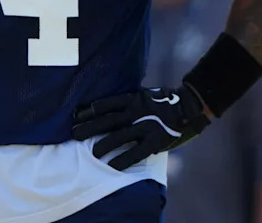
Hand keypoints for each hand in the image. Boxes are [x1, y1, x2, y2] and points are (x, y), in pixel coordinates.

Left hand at [72, 86, 209, 170]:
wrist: (188, 106)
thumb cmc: (162, 101)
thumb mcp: (143, 94)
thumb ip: (128, 100)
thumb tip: (106, 104)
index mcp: (132, 99)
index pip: (106, 104)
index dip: (90, 110)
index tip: (75, 115)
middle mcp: (135, 112)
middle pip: (108, 120)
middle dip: (89, 127)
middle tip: (74, 134)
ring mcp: (145, 127)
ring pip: (119, 136)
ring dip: (104, 144)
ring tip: (92, 152)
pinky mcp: (154, 141)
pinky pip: (136, 152)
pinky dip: (123, 160)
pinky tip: (112, 166)